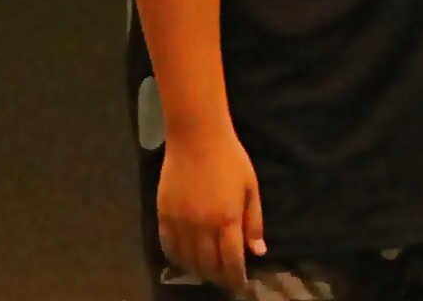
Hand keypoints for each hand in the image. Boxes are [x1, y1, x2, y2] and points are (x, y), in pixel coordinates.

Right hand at [157, 122, 263, 292]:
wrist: (196, 136)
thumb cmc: (230, 158)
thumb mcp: (251, 188)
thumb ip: (254, 222)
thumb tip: (258, 252)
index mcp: (228, 219)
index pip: (232, 261)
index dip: (236, 279)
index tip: (241, 286)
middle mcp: (203, 225)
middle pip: (209, 265)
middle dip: (219, 277)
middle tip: (225, 278)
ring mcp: (181, 221)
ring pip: (188, 260)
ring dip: (198, 270)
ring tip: (206, 271)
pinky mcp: (164, 214)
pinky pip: (168, 246)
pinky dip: (177, 258)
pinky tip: (184, 259)